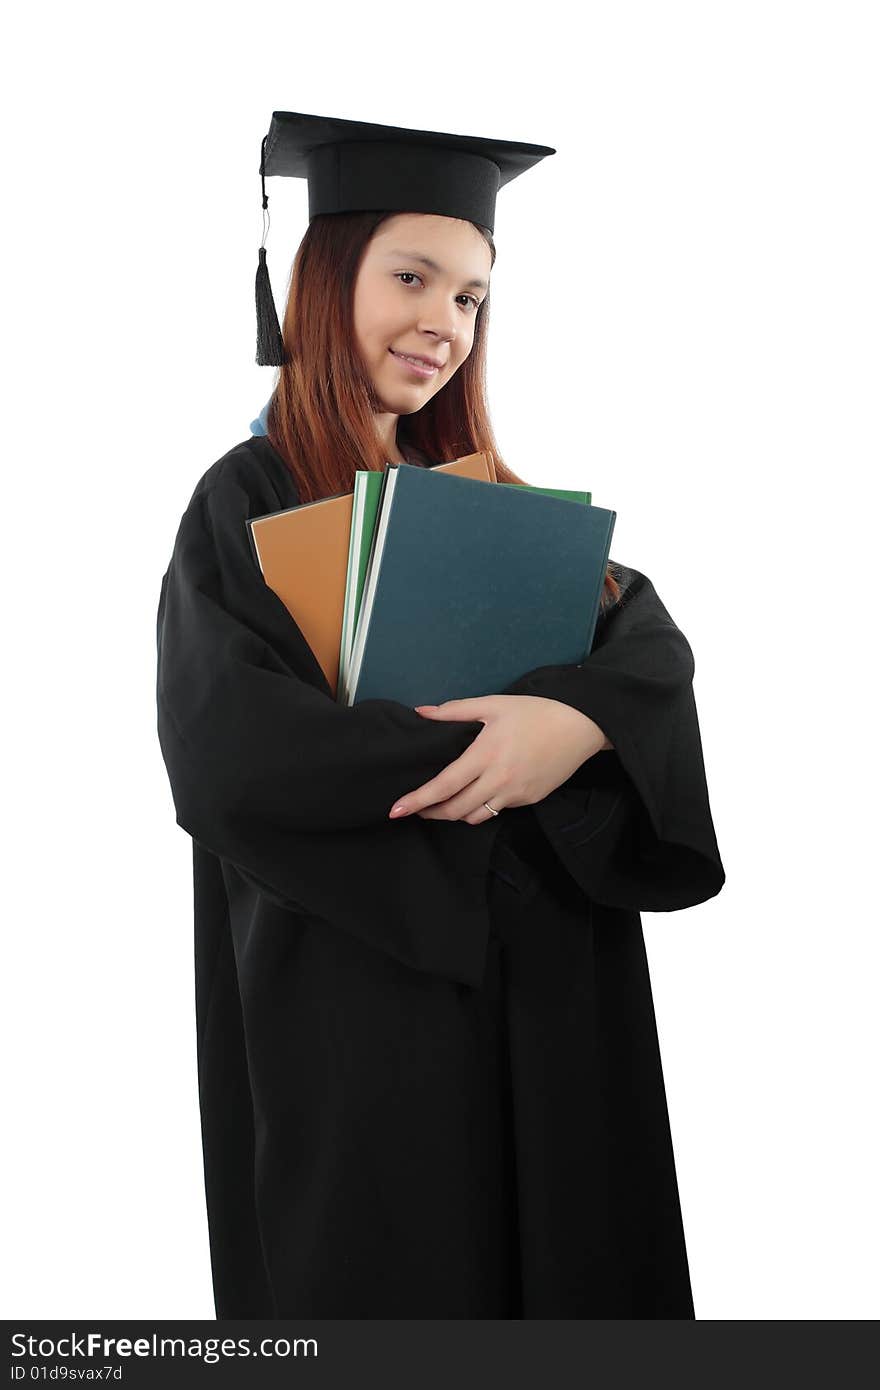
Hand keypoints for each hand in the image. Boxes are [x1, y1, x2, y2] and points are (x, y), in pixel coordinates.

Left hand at [388, 694, 611, 824]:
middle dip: (430, 813)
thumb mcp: (493, 704)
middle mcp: (498, 779)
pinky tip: (476, 794)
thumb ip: (455, 711)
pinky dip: (481, 807)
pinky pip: (497, 810)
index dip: (417, 800)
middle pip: (455, 809)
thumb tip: (422, 712)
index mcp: (485, 754)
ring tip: (442, 805)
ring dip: (455, 814)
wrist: (580, 726)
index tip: (396, 810)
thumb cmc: (535, 712)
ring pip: (475, 816)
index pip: (443, 785)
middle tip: (416, 809)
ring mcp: (514, 794)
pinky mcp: (528, 800)